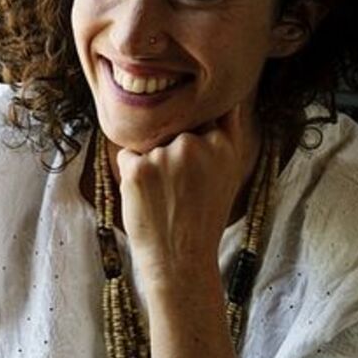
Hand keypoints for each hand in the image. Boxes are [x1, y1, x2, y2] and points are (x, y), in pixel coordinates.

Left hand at [117, 101, 256, 284]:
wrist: (181, 258)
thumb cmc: (203, 217)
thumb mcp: (229, 172)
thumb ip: (226, 133)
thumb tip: (224, 99)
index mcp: (223, 143)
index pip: (200, 116)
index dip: (193, 137)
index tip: (193, 165)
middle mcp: (195, 144)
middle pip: (171, 129)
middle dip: (169, 151)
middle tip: (179, 189)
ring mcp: (165, 155)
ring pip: (148, 143)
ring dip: (150, 163)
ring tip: (165, 195)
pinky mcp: (138, 169)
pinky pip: (127, 156)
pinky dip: (131, 174)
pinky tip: (148, 198)